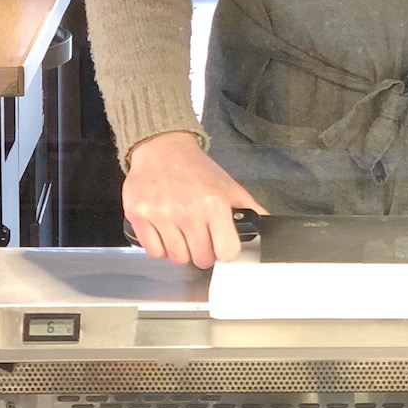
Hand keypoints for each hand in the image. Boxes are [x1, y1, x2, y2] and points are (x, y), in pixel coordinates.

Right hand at [124, 132, 265, 269]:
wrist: (162, 148)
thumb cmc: (196, 169)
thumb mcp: (228, 186)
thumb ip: (249, 208)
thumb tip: (268, 227)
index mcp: (214, 204)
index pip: (227, 253)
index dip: (224, 250)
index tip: (220, 242)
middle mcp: (188, 212)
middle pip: (201, 259)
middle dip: (202, 250)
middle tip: (199, 234)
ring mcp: (161, 215)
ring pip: (177, 258)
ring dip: (181, 249)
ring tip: (181, 230)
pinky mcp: (139, 216)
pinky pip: (154, 252)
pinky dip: (160, 247)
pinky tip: (164, 230)